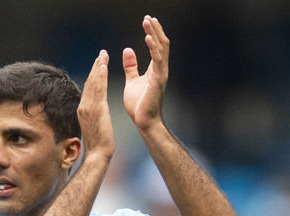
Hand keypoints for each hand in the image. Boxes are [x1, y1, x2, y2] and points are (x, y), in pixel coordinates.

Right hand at [77, 50, 114, 161]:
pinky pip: (98, 90)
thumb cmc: (98, 144)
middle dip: (96, 66)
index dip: (94, 74)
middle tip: (102, 53)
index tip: (99, 63)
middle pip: (90, 82)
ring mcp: (88, 108)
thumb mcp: (94, 126)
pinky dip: (100, 77)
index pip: (88, 88)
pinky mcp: (96, 110)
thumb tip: (94, 112)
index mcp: (83, 109)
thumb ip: (93, 115)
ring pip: (93, 83)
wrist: (97, 154)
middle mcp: (83, 106)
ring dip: (99, 67)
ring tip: (103, 55)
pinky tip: (103, 67)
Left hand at [123, 16, 168, 130]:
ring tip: (148, 21)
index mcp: (155, 70)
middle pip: (161, 44)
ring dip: (155, 33)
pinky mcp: (157, 80)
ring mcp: (161, 74)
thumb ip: (131, 66)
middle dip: (155, 29)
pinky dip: (153, 47)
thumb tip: (128, 50)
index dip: (153, 32)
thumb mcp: (131, 81)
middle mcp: (161, 70)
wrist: (143, 123)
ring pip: (161, 48)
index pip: (157, 46)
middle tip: (148, 17)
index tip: (147, 20)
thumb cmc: (138, 106)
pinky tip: (148, 37)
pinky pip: (157, 60)